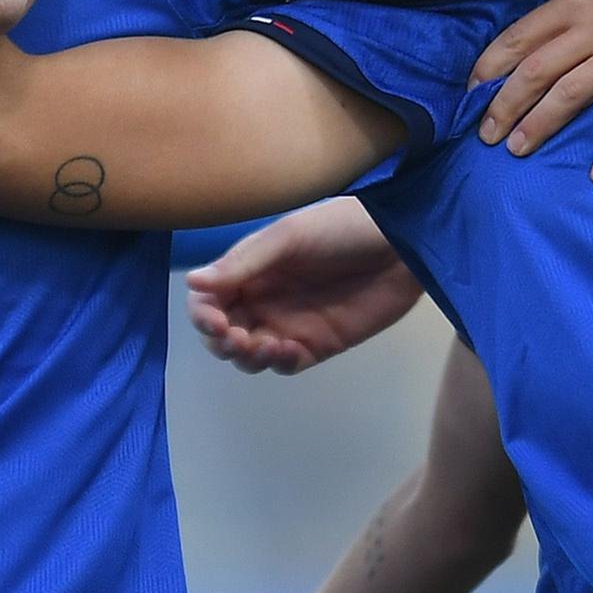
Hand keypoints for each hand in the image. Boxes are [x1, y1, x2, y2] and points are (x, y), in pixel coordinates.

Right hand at [184, 198, 419, 372]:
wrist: (401, 244)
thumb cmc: (342, 228)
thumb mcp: (289, 237)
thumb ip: (242, 263)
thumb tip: (191, 282)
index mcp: (249, 270)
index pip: (207, 300)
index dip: (202, 315)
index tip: (215, 320)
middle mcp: (262, 299)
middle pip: (221, 334)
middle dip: (221, 341)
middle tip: (238, 337)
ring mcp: (289, 324)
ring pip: (248, 355)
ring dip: (246, 357)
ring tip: (265, 346)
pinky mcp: (318, 344)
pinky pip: (285, 365)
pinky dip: (279, 363)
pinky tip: (290, 349)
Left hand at [470, 0, 592, 180]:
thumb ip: (557, 0)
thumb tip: (511, 12)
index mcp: (575, 2)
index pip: (517, 39)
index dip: (488, 70)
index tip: (471, 94)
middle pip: (535, 72)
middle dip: (503, 106)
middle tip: (485, 134)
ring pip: (570, 96)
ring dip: (539, 126)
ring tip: (517, 150)